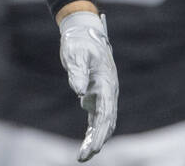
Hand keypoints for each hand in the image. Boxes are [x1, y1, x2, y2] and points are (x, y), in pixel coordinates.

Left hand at [58, 10, 117, 160]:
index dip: (100, 131)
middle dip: (97, 140)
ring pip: (103, 122)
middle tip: (84, 156)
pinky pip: (97, 117)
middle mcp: (108, 91)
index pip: (106, 112)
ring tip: (83, 155)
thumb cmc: (80, 41)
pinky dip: (93, 131)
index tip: (94, 146)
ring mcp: (104, 94)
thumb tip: (79, 92)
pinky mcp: (96, 95)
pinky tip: (86, 144)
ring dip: (95, 139)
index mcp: (106, 82)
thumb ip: (77, 72)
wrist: (84, 31)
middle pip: (106, 121)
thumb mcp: (76, 54)